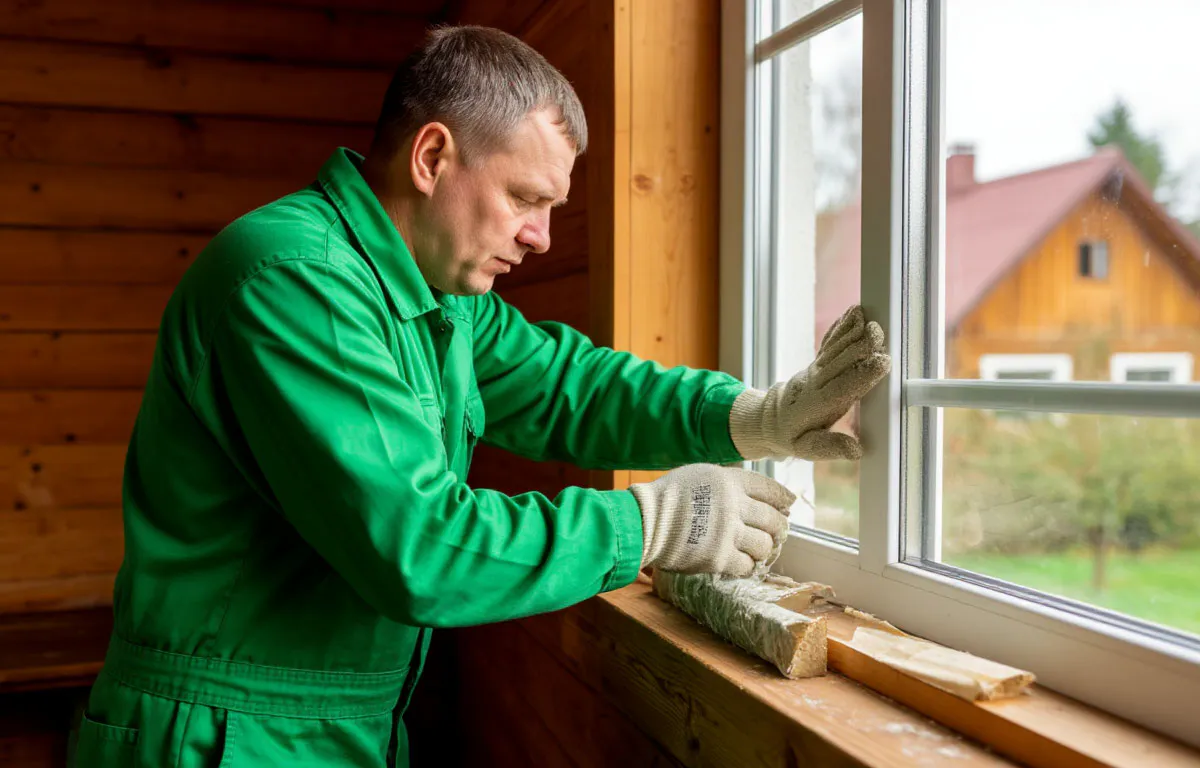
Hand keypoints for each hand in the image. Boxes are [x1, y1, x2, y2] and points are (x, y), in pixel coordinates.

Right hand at [631, 464, 794, 576]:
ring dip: (765, 549)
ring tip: (759, 550)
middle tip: (778, 533)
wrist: (645, 521)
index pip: (770, 490)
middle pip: (773, 520)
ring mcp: (728, 533)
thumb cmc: (668, 496)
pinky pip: (747, 565)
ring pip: (765, 545)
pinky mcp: (719, 558)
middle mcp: (734, 506)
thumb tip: (751, 494)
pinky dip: (748, 565)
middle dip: (780, 528)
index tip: (788, 505)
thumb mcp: (701, 475)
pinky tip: (743, 563)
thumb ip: (727, 482)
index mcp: (730, 481)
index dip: (783, 498)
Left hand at [729, 305, 889, 460]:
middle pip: (840, 362)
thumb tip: (856, 449)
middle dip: (859, 346)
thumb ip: (829, 447)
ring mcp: (816, 369)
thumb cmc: (792, 436)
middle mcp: (816, 383)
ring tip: (865, 316)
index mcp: (817, 406)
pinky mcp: (817, 362)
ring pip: (835, 348)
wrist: (770, 419)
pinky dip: (840, 327)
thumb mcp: (806, 449)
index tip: (882, 362)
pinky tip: (853, 313)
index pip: (842, 388)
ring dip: (850, 331)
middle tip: (877, 331)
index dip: (862, 375)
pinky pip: (829, 343)